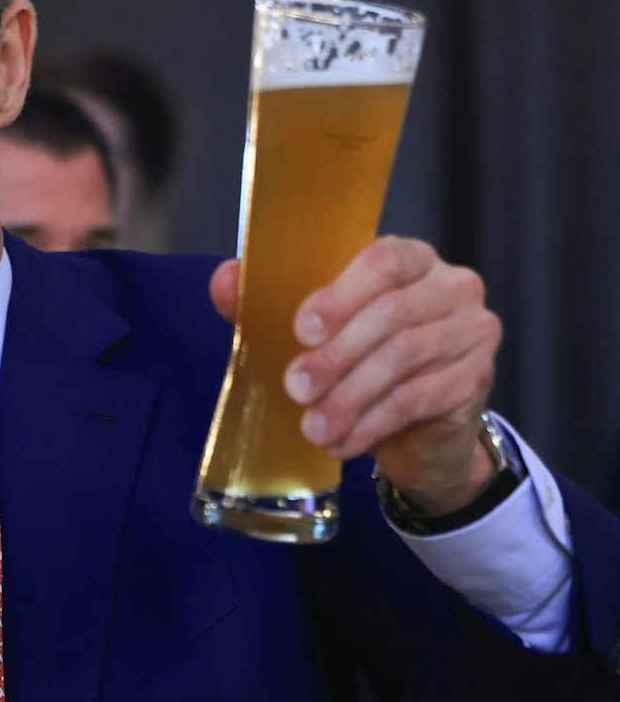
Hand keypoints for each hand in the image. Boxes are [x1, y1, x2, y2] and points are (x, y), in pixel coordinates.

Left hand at [210, 237, 500, 514]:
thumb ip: (269, 300)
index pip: (384, 260)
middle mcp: (452, 287)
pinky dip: (372, 422)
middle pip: (392, 313)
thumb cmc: (358, 361)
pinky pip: (418, 399)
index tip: (301, 331)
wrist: (414, 428)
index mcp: (410, 259)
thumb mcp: (313, 331)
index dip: (341, 294)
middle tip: (295, 388)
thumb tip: (224, 279)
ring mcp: (472, 331)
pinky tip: (341, 442)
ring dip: (350, 395)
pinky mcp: (476, 379)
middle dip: (336, 355)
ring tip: (312, 426)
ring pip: (405, 358)